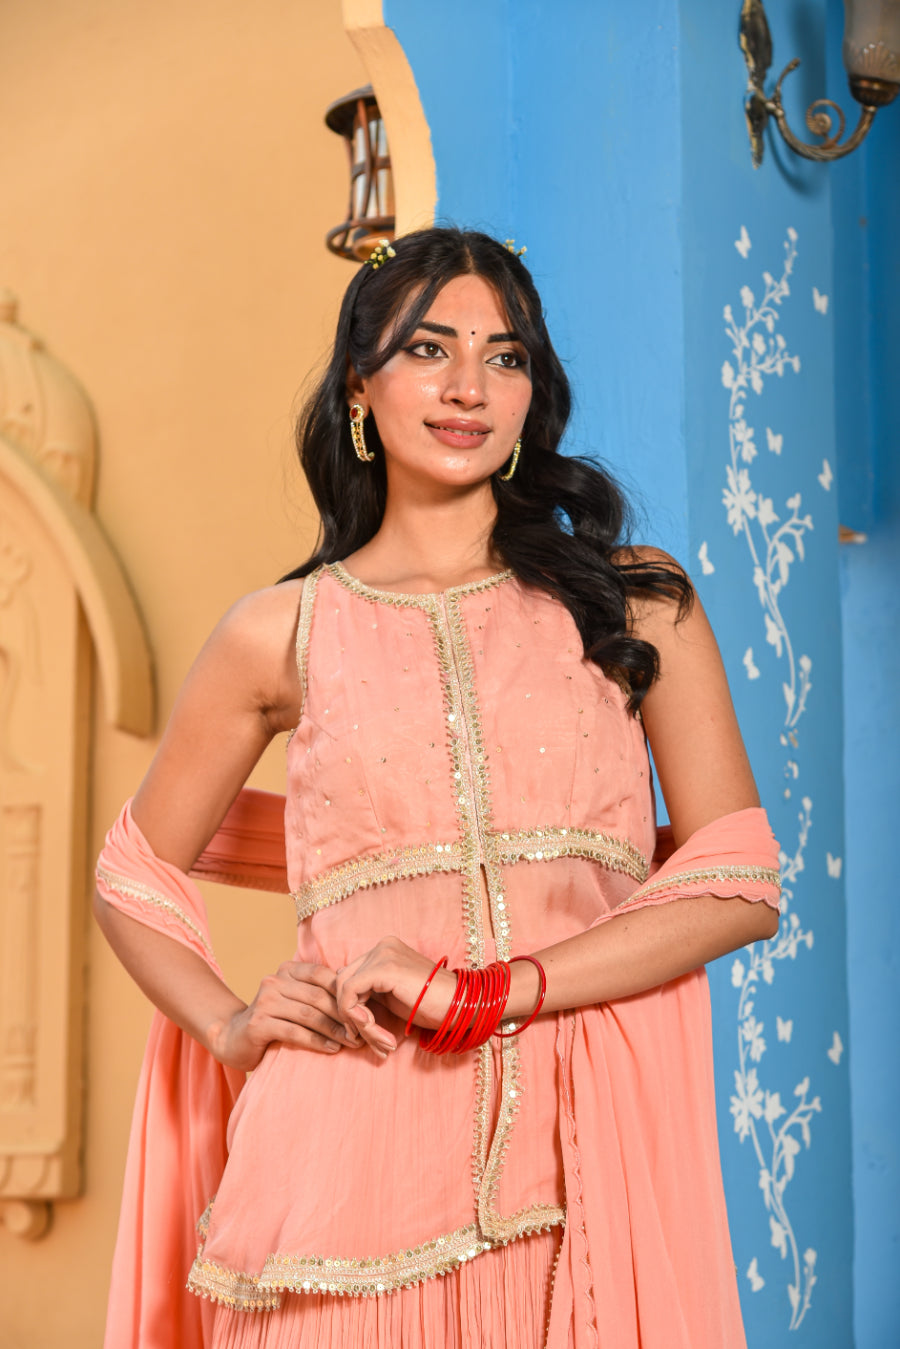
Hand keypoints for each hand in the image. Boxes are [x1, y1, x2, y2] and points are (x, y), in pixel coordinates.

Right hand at [208, 961, 363, 1071]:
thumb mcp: (296, 1001)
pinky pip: (295, 1032)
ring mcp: (265, 1001)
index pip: (323, 975)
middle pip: (318, 996)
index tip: (364, 1010)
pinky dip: (317, 1041)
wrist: (234, 1038)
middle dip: (344, 1015)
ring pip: (309, 1014)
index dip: (346, 992)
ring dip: (334, 1030)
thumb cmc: (275, 1020)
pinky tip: (332, 1049)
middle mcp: (275, 980)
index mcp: (288, 969)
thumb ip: (318, 994)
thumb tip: (360, 995)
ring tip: (352, 1042)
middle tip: (363, 1031)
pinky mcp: (259, 1024)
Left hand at [334, 937, 455, 1056]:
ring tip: (381, 1042)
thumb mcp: (394, 997)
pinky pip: (350, 994)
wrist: (462, 1006)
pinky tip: (379, 1034)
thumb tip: (343, 1004)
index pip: (349, 977)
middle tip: (369, 1041)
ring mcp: (382, 954)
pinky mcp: (383, 969)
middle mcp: (381, 946)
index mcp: (384, 950)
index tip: (364, 1033)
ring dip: (357, 1022)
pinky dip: (358, 1019)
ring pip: (344, 990)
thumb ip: (370, 993)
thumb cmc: (434, 1006)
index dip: (350, 1007)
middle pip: (342, 982)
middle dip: (350, 1016)